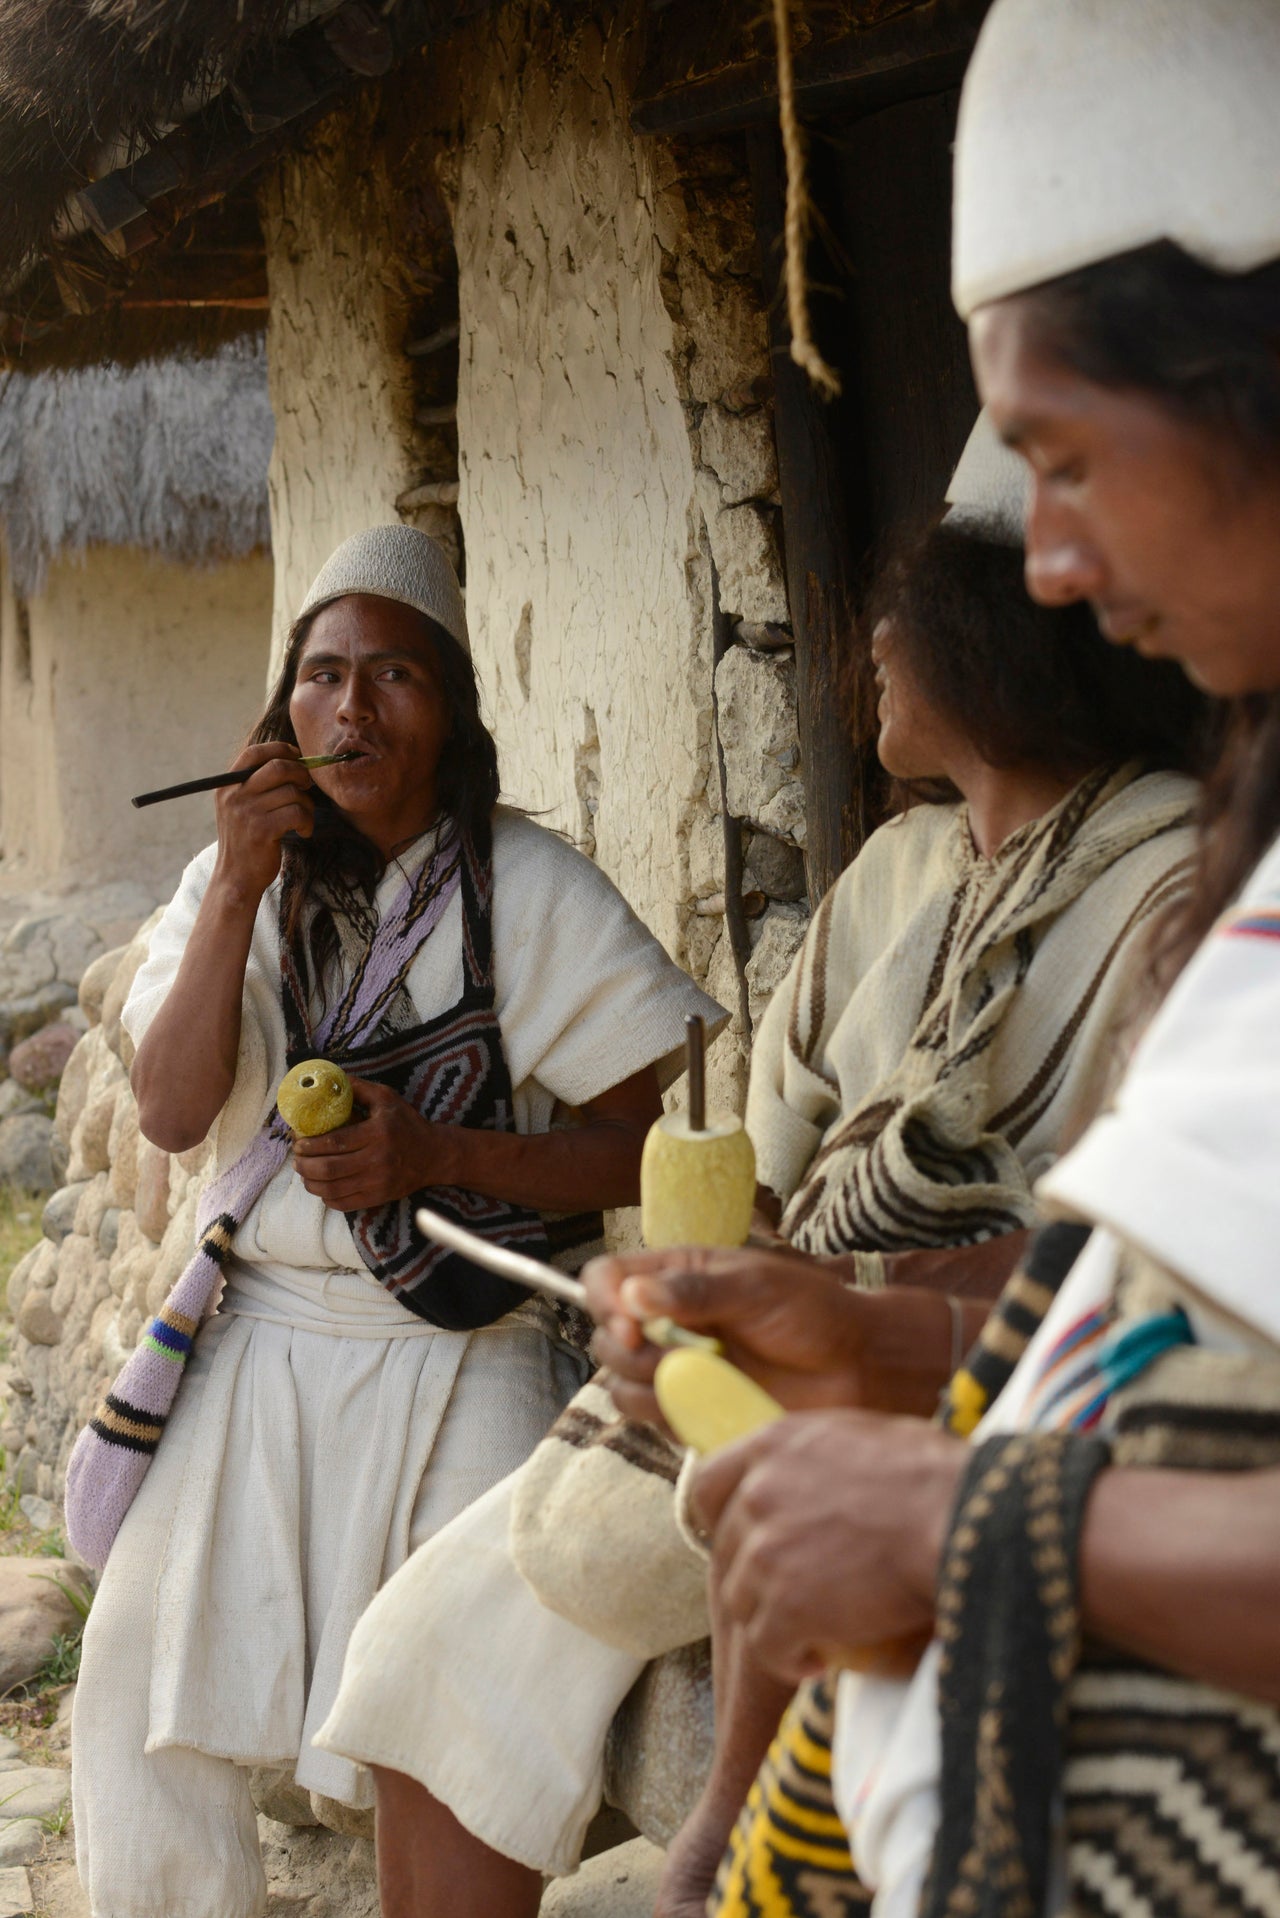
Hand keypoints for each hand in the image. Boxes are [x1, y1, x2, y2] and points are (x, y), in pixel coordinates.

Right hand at [211, 742, 314, 900]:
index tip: (297, 757)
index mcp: (227, 786)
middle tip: (307, 787)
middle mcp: (233, 796)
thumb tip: (294, 761)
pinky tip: (303, 832)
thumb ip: (256, 785)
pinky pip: (297, 812)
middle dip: (301, 774)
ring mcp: (246, 813)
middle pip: (279, 767)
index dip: (280, 749)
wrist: (236, 878)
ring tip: (304, 819)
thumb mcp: (240, 808)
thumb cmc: (247, 840)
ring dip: (307, 805)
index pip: (254, 752)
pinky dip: (307, 821)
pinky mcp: (262, 831)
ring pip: (292, 792)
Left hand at [292, 1079, 450, 1210]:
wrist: (434, 1155)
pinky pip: (344, 1203)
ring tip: (304, 1173)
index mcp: (377, 1132)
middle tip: (296, 1158)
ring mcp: (378, 1182)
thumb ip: (357, 1088)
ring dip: (310, 1182)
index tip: (298, 1142)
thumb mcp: (386, 1098)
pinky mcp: (379, 1198)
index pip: (335, 1142)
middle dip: (305, 1165)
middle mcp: (378, 1160)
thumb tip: (328, 1080)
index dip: (310, 1145)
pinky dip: (326, 1198)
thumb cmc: (407, 1123)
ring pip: (332, 1189)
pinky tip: (321, 1187)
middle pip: (329, 1169)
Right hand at [582, 1245, 871, 1427]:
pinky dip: (672, 1416)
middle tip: (682, 1357)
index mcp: (676, 1277)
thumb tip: (633, 1294)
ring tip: (709, 1379)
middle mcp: (666, 1321)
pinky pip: (652, 1420)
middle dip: (631, 1354)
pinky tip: (716, 1402)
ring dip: (651, 1388)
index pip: (606, 1278)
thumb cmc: (812, 1313)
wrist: (855, 1366)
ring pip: (621, 1387)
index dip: (603, 1301)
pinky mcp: (690, 1410)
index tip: (631, 1326)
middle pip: (605, 1339)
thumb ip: (694, 1291)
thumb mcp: (755, 1288)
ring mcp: (677, 1369)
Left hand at [691, 1409, 964, 1684]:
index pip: (709, 1485)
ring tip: (813, 1634)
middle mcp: (757, 1494)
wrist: (960, 1520)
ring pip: (742, 1603)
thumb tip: (826, 1465)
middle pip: (728, 1552)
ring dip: (773, 1621)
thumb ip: (821, 1455)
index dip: (723, 1519)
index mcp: (774, 1445)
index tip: (746, 1542)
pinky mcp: (784, 1607)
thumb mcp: (865, 1435)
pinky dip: (789, 1660)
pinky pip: (766, 1648)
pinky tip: (817, 1663)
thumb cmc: (935, 1475)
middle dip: (757, 1579)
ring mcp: (765, 1552)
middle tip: (796, 1598)